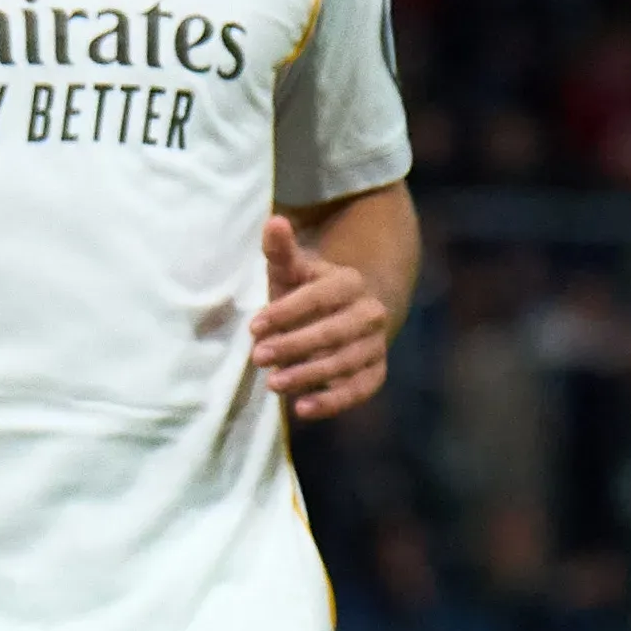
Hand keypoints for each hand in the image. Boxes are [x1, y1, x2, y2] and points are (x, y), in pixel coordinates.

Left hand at [251, 215, 392, 418]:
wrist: (344, 319)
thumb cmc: (306, 295)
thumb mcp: (291, 272)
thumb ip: (281, 251)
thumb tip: (275, 221)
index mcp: (350, 283)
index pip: (318, 297)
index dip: (286, 312)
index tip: (254, 326)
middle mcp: (370, 313)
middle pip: (332, 332)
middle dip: (293, 345)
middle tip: (258, 357)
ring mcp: (376, 345)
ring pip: (344, 362)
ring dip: (308, 375)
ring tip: (274, 384)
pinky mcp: (376, 373)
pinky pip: (359, 390)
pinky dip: (333, 402)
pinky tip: (302, 408)